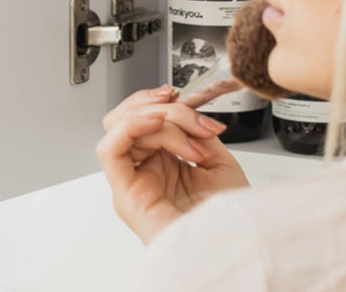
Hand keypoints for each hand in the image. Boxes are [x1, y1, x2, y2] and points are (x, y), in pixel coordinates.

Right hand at [95, 81, 249, 244]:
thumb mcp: (218, 163)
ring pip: (121, 127)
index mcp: (161, 165)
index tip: (184, 96)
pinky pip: (110, 151)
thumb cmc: (231, 220)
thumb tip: (186, 110)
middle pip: (128, 118)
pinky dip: (130, 127)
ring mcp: (131, 184)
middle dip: (162, 107)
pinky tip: (156, 122)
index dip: (158, 100)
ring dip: (158, 119)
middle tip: (195, 120)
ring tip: (190, 136)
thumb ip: (197, 133)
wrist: (236, 248)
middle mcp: (142, 173)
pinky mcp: (125, 196)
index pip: (141, 119)